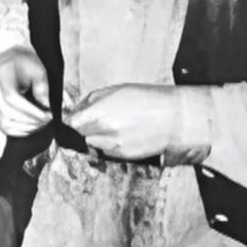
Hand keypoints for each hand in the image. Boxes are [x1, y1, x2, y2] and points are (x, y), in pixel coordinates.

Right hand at [0, 46, 52, 135]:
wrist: (9, 57)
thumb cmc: (23, 60)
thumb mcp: (38, 68)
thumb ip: (42, 88)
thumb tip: (45, 107)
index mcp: (1, 74)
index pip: (12, 99)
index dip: (30, 111)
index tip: (47, 115)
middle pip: (7, 113)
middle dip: (30, 121)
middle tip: (47, 121)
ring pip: (3, 122)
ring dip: (25, 127)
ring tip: (40, 125)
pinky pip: (2, 125)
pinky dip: (17, 130)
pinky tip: (30, 127)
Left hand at [66, 84, 209, 164]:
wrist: (174, 118)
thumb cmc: (147, 99)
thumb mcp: (117, 90)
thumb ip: (93, 100)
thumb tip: (78, 109)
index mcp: (101, 112)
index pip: (73, 123)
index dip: (73, 120)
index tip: (76, 119)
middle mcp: (104, 131)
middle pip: (80, 135)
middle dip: (84, 128)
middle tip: (95, 121)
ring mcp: (114, 146)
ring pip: (93, 144)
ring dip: (96, 137)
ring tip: (113, 127)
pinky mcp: (124, 156)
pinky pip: (107, 152)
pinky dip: (109, 145)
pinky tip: (123, 134)